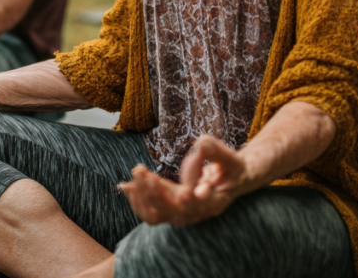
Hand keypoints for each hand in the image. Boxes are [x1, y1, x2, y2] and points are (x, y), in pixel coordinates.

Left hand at [120, 135, 253, 226]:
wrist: (233, 180)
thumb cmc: (233, 169)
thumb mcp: (232, 159)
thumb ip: (218, 152)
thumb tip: (201, 142)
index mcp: (213, 203)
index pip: (197, 207)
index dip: (189, 201)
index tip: (182, 191)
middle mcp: (195, 212)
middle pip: (172, 214)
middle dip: (156, 195)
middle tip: (144, 173)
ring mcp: (180, 211)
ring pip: (156, 215)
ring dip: (142, 196)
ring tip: (136, 172)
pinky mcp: (170, 204)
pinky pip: (149, 210)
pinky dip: (137, 199)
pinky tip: (125, 185)